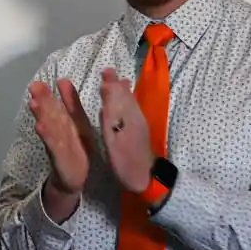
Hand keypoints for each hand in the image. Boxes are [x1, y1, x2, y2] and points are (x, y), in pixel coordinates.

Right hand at [26, 77, 94, 220]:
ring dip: (41, 115)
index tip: (43, 82)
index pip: (58, 106)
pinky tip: (40, 126)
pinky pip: (53, 146)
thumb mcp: (79, 124)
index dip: (51, 95)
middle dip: (43, 100)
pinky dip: (47, 136)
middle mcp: (60, 133)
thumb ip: (72, 104)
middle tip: (34, 86)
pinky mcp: (60, 159)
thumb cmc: (77, 150)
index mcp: (67, 124)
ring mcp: (58, 146)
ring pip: (50, 128)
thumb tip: (63, 80)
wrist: (75, 179)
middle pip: (50, 115)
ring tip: (34, 103)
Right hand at [98, 69, 156, 191]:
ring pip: (131, 103)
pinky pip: (133, 110)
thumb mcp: (114, 139)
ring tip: (120, 81)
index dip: (110, 84)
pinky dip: (129, 102)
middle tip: (108, 71)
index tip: (105, 72)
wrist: (146, 178)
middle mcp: (134, 117)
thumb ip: (110, 114)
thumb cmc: (126, 162)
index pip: (117, 95)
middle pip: (125, 97)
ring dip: (123, 92)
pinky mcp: (141, 132)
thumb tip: (108, 91)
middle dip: (116, 84)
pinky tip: (127, 103)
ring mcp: (139, 125)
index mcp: (126, 117)